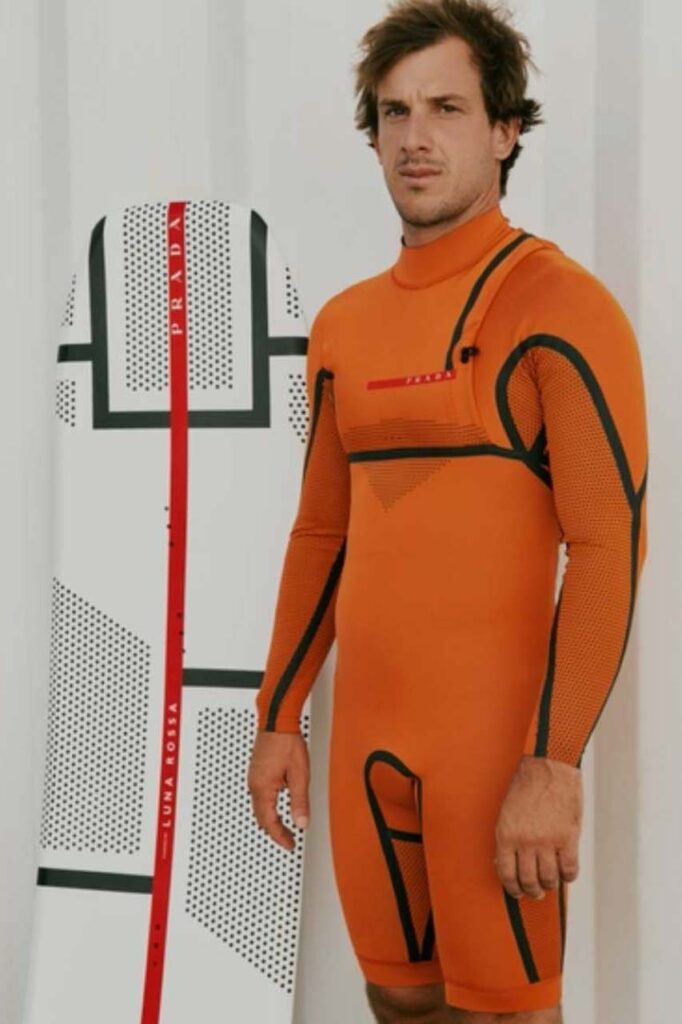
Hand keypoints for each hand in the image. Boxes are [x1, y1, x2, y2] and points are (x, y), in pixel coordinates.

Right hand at [247, 729, 310, 850]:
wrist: (277, 721)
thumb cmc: (287, 742)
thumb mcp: (299, 774)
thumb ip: (300, 801)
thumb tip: (302, 822)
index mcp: (264, 789)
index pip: (269, 822)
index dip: (280, 837)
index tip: (290, 845)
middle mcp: (255, 784)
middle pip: (261, 817)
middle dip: (275, 831)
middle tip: (288, 839)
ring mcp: (254, 777)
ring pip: (259, 807)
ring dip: (270, 819)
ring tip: (283, 826)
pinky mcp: (256, 770)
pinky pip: (258, 795)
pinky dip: (267, 807)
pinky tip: (277, 805)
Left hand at [494, 754, 581, 899]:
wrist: (549, 766)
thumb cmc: (526, 786)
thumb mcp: (506, 812)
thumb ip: (508, 838)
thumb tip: (505, 863)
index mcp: (506, 834)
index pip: (506, 874)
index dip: (512, 889)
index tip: (517, 893)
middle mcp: (525, 842)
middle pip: (528, 881)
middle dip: (532, 891)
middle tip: (536, 893)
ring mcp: (547, 841)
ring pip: (549, 879)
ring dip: (550, 885)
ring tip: (551, 883)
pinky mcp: (568, 837)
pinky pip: (569, 869)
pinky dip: (568, 876)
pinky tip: (566, 873)